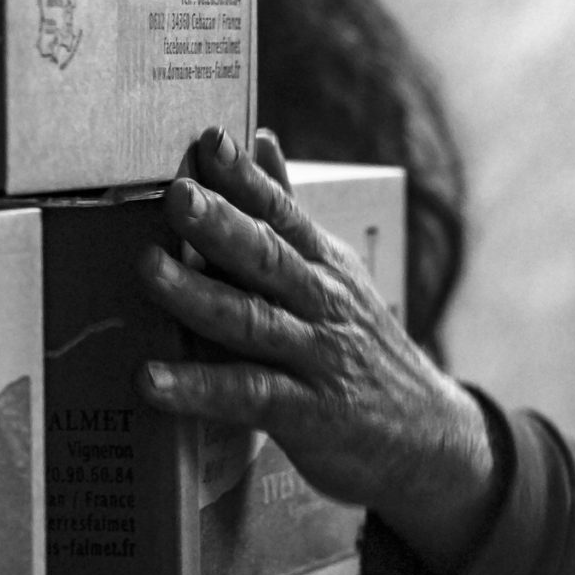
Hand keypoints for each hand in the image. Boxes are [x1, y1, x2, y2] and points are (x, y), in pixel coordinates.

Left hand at [137, 127, 498, 574]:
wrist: (427, 434)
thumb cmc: (363, 346)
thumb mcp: (337, 274)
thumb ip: (289, 213)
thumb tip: (261, 140)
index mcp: (325, 266)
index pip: (284, 214)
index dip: (247, 179)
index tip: (209, 141)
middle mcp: (324, 303)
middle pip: (269, 258)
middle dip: (222, 225)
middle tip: (178, 196)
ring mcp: (318, 357)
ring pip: (254, 320)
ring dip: (198, 295)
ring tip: (148, 269)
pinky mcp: (309, 413)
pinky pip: (249, 395)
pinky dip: (200, 388)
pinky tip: (150, 379)